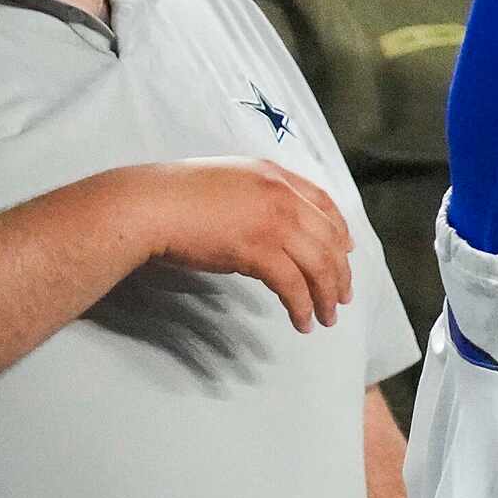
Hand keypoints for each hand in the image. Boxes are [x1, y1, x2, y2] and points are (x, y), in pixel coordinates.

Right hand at [117, 156, 353, 331]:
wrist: (149, 205)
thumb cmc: (176, 197)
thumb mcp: (228, 184)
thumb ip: (257, 199)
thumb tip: (273, 233)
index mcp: (275, 175)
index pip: (325, 203)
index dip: (341, 231)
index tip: (348, 252)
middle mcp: (282, 195)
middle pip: (328, 238)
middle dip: (340, 271)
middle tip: (343, 296)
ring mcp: (273, 221)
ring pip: (318, 264)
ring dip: (326, 295)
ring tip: (327, 318)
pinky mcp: (258, 249)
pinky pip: (293, 284)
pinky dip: (301, 306)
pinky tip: (301, 321)